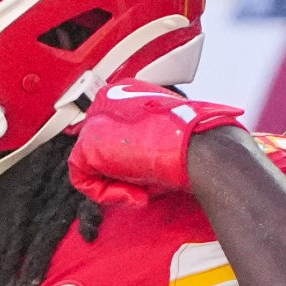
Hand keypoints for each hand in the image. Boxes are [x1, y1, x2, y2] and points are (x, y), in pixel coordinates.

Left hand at [68, 80, 245, 206]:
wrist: (202, 149)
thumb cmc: (196, 146)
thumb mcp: (167, 138)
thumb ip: (143, 144)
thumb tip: (136, 166)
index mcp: (129, 92)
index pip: (114, 132)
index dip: (129, 162)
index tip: (149, 175)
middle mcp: (110, 100)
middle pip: (101, 147)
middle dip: (122, 172)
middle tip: (147, 182)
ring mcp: (96, 119)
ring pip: (93, 164)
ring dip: (120, 184)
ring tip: (145, 188)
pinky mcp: (87, 144)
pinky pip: (84, 179)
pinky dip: (108, 194)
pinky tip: (136, 192)